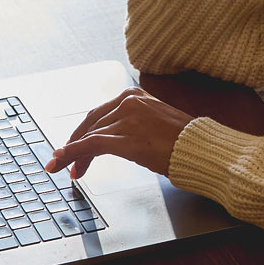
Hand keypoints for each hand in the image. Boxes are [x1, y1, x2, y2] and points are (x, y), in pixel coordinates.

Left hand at [45, 87, 194, 179]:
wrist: (202, 149)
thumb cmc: (186, 141)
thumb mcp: (157, 123)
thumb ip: (136, 123)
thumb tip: (120, 138)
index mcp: (136, 95)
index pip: (101, 113)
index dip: (85, 131)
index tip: (77, 145)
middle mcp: (128, 102)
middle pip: (91, 123)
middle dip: (76, 143)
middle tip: (67, 160)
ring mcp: (126, 119)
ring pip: (89, 136)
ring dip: (73, 154)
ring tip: (67, 169)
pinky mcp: (125, 138)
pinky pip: (90, 145)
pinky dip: (71, 154)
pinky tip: (61, 162)